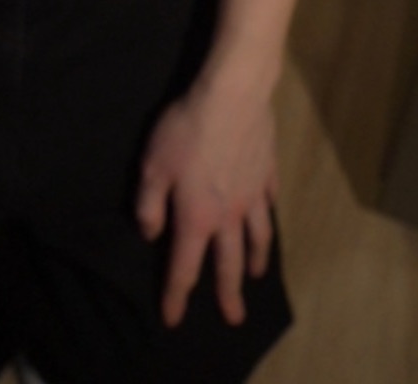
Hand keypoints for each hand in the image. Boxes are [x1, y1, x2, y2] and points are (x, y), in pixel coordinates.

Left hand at [135, 63, 277, 330]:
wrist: (233, 97)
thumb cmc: (186, 130)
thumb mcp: (152, 166)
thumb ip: (149, 205)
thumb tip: (151, 235)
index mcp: (196, 217)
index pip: (184, 267)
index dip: (176, 295)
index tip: (173, 319)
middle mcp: (228, 215)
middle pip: (228, 263)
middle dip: (228, 294)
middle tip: (234, 319)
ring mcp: (252, 195)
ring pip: (256, 237)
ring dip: (255, 260)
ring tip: (255, 276)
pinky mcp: (267, 172)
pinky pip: (269, 202)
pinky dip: (267, 216)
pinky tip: (266, 217)